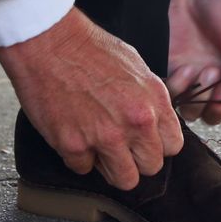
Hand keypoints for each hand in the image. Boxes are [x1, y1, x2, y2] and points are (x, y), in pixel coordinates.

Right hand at [0, 8, 182, 190]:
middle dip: (135, 159)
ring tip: (97, 147)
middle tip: (119, 146)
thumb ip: (149, 99)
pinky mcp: (73, 145)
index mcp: (153, 101)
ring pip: (124, 180)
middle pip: (150, 167)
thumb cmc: (87, 48)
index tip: (143, 140)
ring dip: (110, 166)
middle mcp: (135, 122)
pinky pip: (83, 169)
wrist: (48, 41)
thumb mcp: (135, 66)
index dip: (156, 144)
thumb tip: (154, 123)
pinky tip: (72, 133)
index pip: (172, 146)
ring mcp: (105, 137)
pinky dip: (77, 156)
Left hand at [167, 0, 220, 124]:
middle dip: (217, 106)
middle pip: (214, 115)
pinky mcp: (165, 70)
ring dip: (198, 97)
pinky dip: (178, 88)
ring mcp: (187, 77)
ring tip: (201, 70)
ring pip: (191, 111)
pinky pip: (169, 95)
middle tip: (216, 80)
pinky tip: (184, 67)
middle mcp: (210, 80)